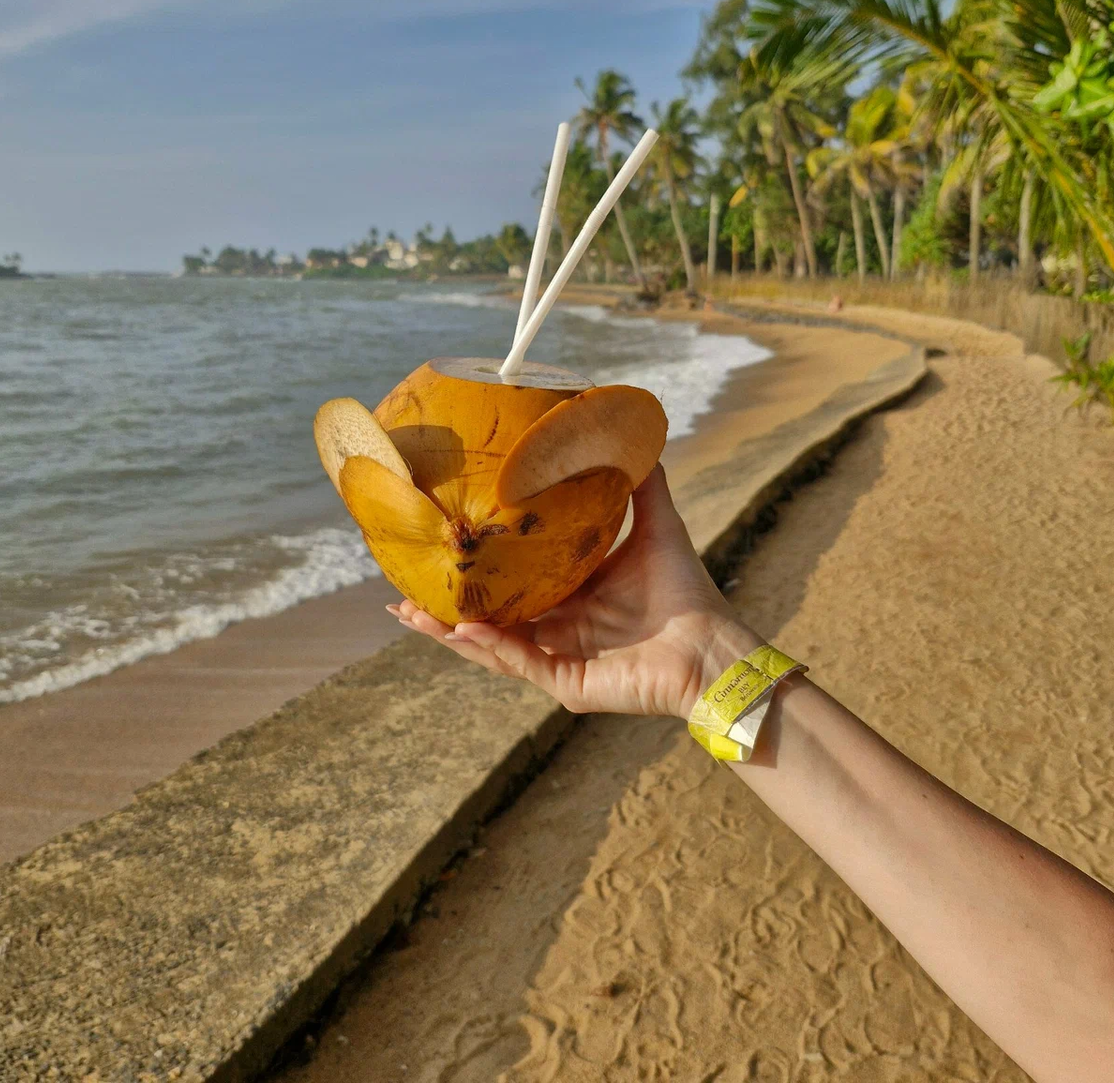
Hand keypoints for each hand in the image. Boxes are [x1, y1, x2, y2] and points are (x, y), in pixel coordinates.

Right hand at [387, 465, 763, 719]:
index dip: (472, 573)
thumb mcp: (657, 525)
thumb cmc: (687, 591)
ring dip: (449, 632)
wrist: (713, 646)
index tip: (437, 549)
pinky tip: (464, 629)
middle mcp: (555, 628)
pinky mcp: (565, 683)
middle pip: (486, 619)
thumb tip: (631, 429)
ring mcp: (556, 658)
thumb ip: (642, 482)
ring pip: (489, 647)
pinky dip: (491, 647)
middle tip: (400, 593)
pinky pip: (519, 664)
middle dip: (443, 610)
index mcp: (568, 596)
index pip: (508, 586)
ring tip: (409, 612)